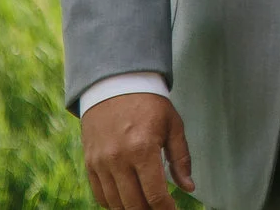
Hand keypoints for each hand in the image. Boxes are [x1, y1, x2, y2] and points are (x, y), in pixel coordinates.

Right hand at [80, 92, 192, 209]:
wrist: (115, 83)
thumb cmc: (149, 103)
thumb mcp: (172, 124)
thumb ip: (181, 158)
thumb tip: (189, 188)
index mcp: (143, 148)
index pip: (155, 194)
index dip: (166, 209)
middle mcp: (119, 158)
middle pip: (134, 204)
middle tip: (159, 209)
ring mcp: (101, 161)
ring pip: (116, 203)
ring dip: (131, 209)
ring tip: (144, 206)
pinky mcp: (90, 161)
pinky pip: (99, 194)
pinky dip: (113, 203)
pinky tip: (126, 200)